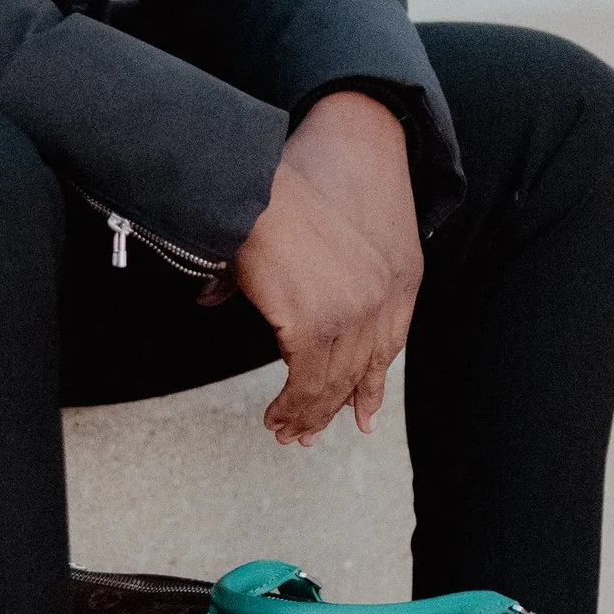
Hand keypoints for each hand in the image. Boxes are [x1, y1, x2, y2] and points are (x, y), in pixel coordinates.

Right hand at [232, 91, 425, 447]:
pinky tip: (276, 417)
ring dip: (308, 415)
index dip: (372, 384)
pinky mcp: (312, 326)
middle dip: (337, 407)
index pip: (388, 344)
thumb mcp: (308, 234)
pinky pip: (306, 383)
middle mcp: (381, 296)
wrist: (260, 179)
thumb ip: (287, 273)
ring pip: (332, 383)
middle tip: (311, 433)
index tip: (363, 413)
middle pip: (361, 368)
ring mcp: (350, 312)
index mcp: (396, 272)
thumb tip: (217, 297)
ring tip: (286, 432)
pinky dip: (291, 407)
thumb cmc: (278, 192)